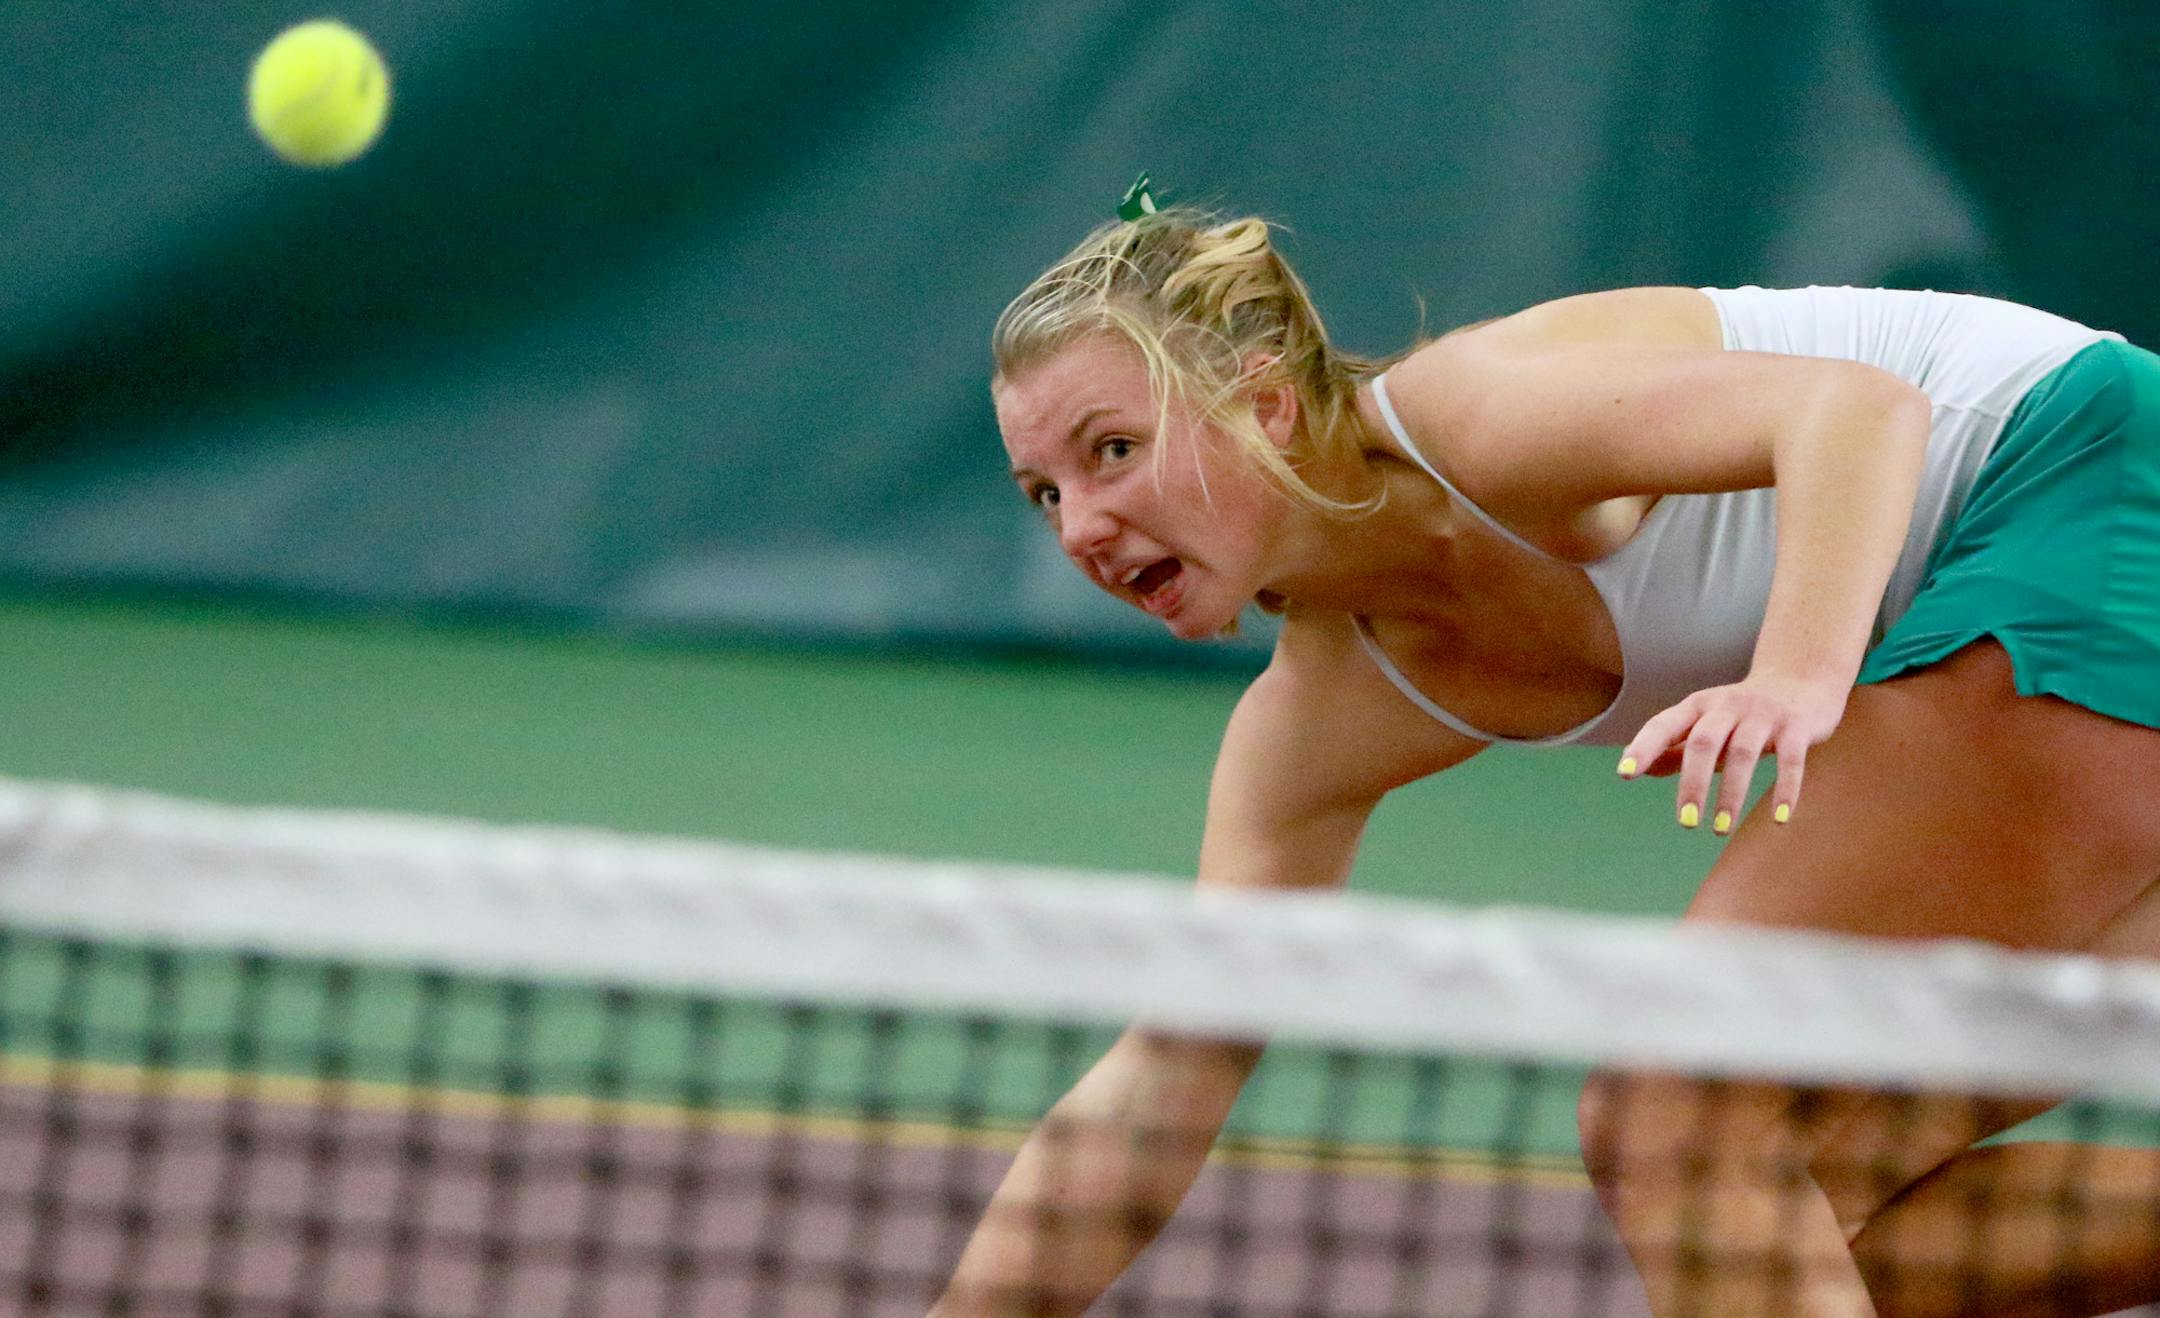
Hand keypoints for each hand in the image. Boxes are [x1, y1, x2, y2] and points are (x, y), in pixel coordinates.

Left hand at [1615, 673, 1847, 833]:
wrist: (1802, 678)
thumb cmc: (1743, 713)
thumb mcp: (1706, 724)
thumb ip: (1674, 748)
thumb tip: (1637, 771)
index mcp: (1699, 705)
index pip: (1664, 724)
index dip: (1644, 747)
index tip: (1624, 773)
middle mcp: (1728, 706)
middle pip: (1703, 742)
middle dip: (1692, 783)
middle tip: (1685, 822)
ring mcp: (1764, 715)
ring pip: (1743, 753)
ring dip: (1731, 795)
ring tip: (1720, 829)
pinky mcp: (1797, 726)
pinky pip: (1791, 760)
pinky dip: (1785, 789)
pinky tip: (1778, 818)